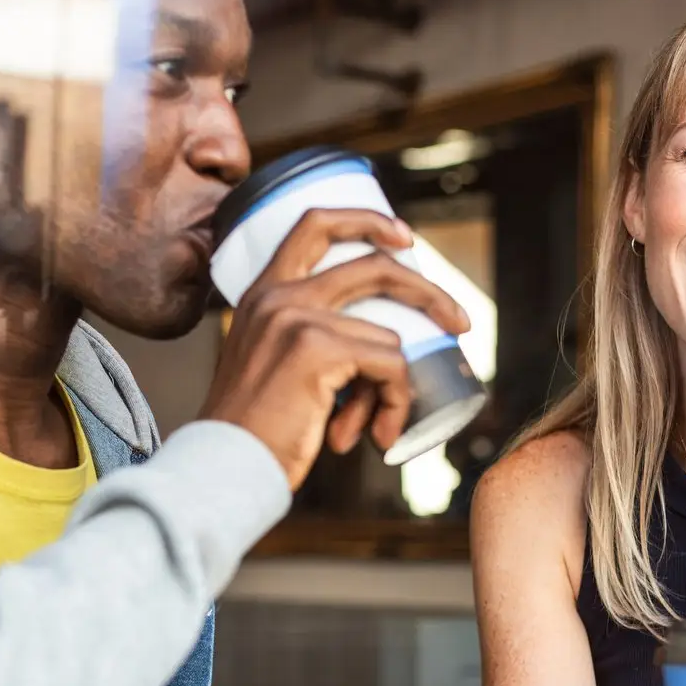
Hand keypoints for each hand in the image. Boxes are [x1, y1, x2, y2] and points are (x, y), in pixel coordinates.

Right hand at [200, 209, 468, 488]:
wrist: (224, 465)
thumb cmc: (254, 430)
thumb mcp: (272, 365)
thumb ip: (313, 341)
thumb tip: (389, 350)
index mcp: (263, 293)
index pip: (314, 224)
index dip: (366, 221)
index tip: (404, 238)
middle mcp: (278, 295)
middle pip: (375, 265)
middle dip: (428, 291)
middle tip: (460, 321)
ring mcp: (297, 317)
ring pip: (388, 338)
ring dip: (392, 389)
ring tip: (370, 427)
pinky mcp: (316, 347)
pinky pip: (390, 366)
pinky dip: (394, 404)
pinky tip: (372, 435)